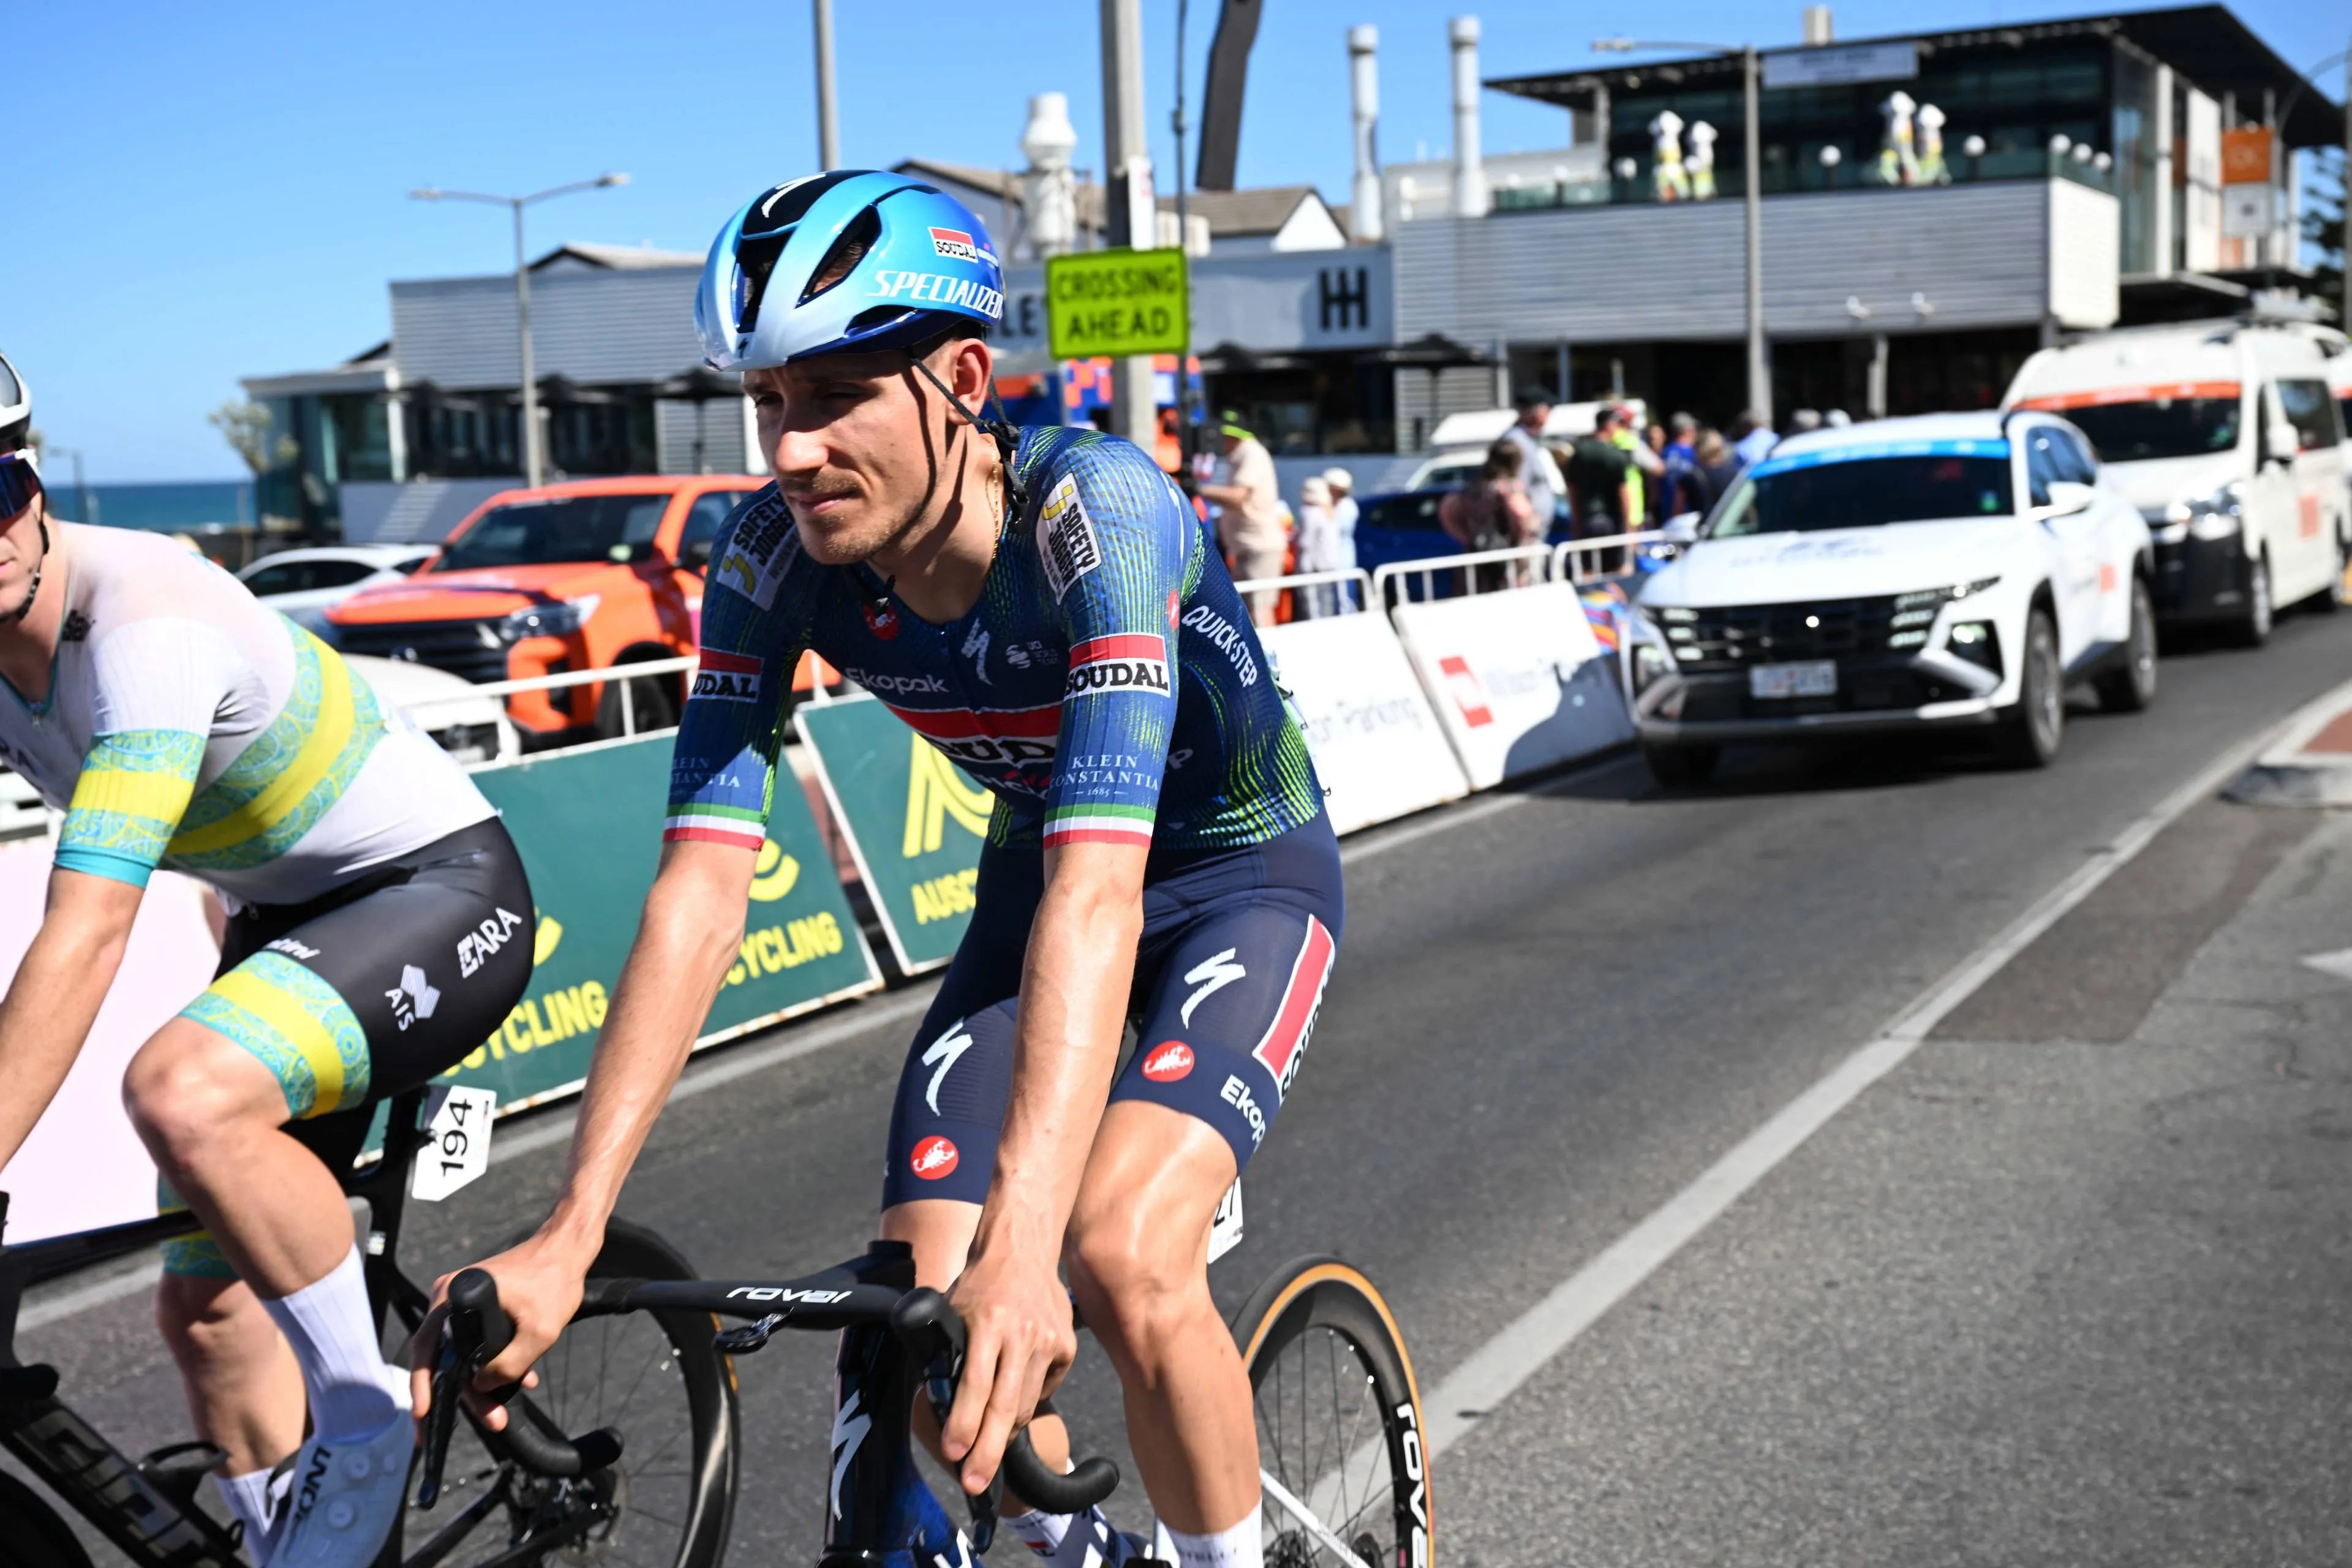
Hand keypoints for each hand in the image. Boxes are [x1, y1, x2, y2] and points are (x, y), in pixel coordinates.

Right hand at [406, 1229, 590, 1430]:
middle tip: (481, 1421)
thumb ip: (509, 1365)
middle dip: (463, 1395)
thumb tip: (480, 1388)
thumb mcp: (538, 1332)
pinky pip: (474, 1341)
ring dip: (481, 1383)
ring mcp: (461, 1301)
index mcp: (453, 1298)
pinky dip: (491, 1363)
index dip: (422, 1387)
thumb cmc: (553, 1281)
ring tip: (500, 1411)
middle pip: (444, 1357)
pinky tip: (520, 1380)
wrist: (567, 1250)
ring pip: (462, 1353)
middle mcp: (449, 1298)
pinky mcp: (478, 1306)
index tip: (423, 1416)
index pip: (426, 1350)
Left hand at [939, 1242, 1075, 1495]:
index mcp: (987, 1322)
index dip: (964, 1422)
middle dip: (987, 1451)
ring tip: (987, 1449)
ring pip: (1026, 1404)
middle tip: (975, 1482)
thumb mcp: (952, 1310)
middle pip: (1006, 1406)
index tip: (953, 1452)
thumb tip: (944, 1402)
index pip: (975, 1383)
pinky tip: (1014, 1385)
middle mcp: (1021, 1333)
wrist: (1022, 1247)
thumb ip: (950, 1352)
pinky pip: (1043, 1388)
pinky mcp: (1066, 1347)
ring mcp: (1048, 1341)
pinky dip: (1026, 1397)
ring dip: (1004, 1432)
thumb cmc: (978, 1284)